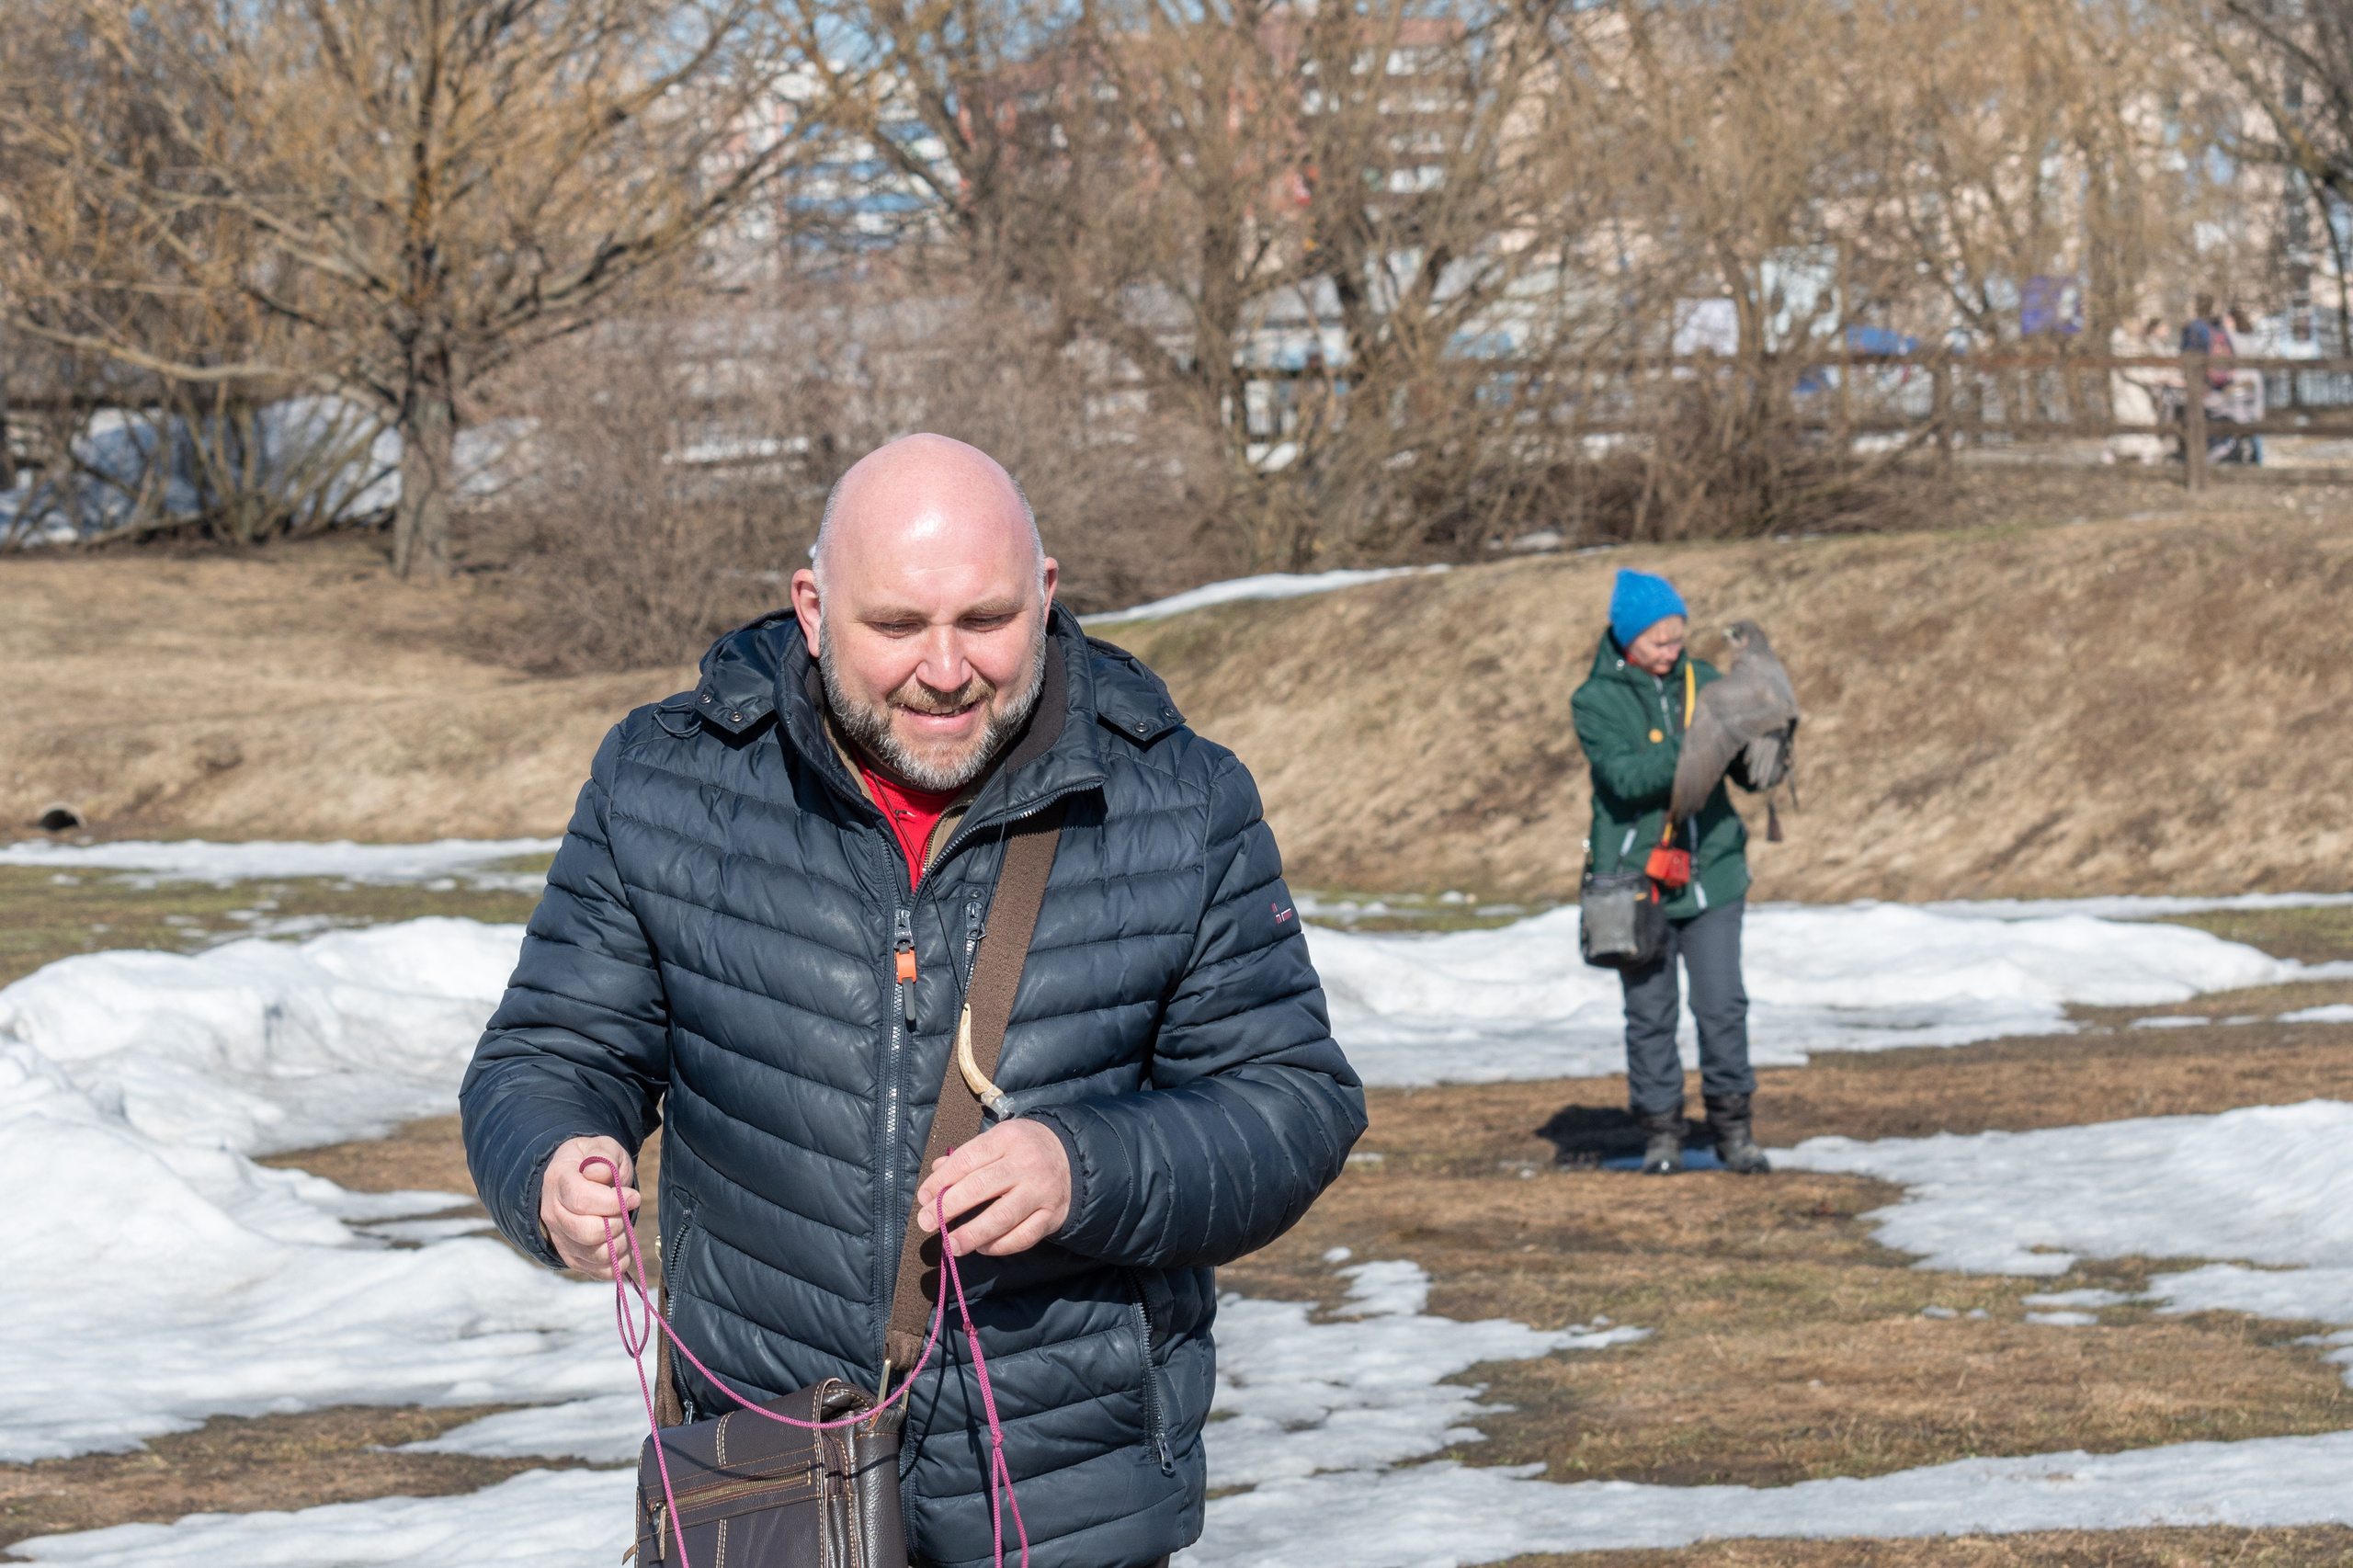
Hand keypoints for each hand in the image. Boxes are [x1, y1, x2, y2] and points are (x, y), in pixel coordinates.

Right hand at [539, 1134, 642, 1279]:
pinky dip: (618, 1263)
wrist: (576, 1179)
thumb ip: (603, 1158)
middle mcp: (552, 1212)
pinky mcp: (572, 1256)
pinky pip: (598, 1271)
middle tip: (626, 1212)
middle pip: (588, 1232)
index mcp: (558, 1180)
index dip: (613, 1202)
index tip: (633, 1196)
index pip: (582, 1200)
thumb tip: (600, 1175)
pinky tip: (623, 1245)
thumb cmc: (594, 1163)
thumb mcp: (601, 1148)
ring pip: (595, 1254)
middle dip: (618, 1224)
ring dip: (621, 1243)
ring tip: (625, 1226)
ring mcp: (560, 1237)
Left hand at [913, 1119, 1070, 1257]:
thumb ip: (966, 1158)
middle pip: (981, 1187)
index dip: (941, 1182)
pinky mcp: (1052, 1215)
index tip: (923, 1198)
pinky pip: (1023, 1237)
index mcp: (1008, 1138)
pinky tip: (983, 1247)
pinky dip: (1000, 1246)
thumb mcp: (997, 1141)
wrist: (1072, 1156)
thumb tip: (935, 1178)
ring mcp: (1041, 1191)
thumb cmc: (1023, 1149)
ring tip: (951, 1245)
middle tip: (927, 1223)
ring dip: (972, 1234)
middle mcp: (1026, 1163)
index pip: (967, 1160)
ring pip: (1002, 1217)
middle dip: (948, 1207)